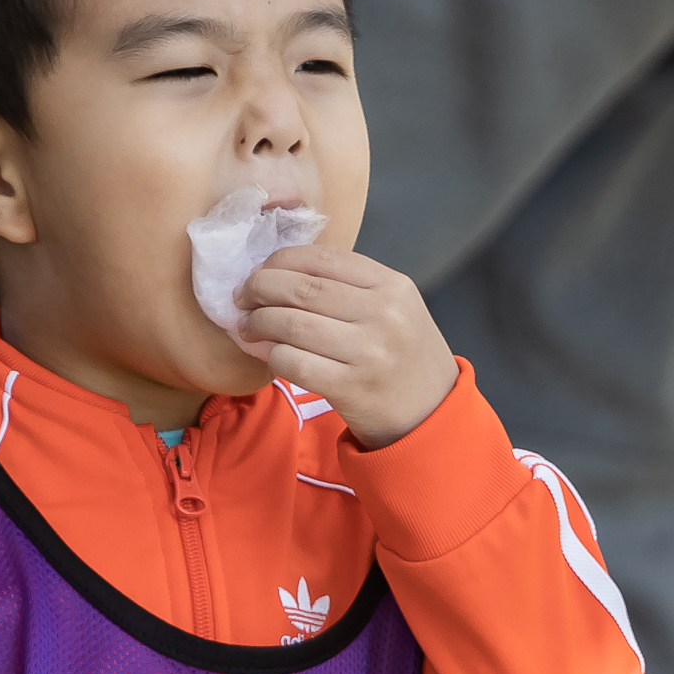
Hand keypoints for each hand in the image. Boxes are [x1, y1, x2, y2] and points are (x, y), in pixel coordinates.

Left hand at [233, 246, 457, 448]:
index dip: (280, 261)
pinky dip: (271, 356)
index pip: (322, 259)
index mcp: (393, 286)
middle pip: (301, 289)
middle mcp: (383, 314)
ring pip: (291, 324)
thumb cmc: (405, 356)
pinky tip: (270, 355)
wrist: (431, 414)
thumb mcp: (397, 308)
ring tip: (249, 328)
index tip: (259, 272)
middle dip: (259, 289)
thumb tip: (281, 272)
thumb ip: (352, 286)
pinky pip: (292, 362)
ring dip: (258, 324)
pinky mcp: (350, 387)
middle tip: (242, 298)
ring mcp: (367, 352)